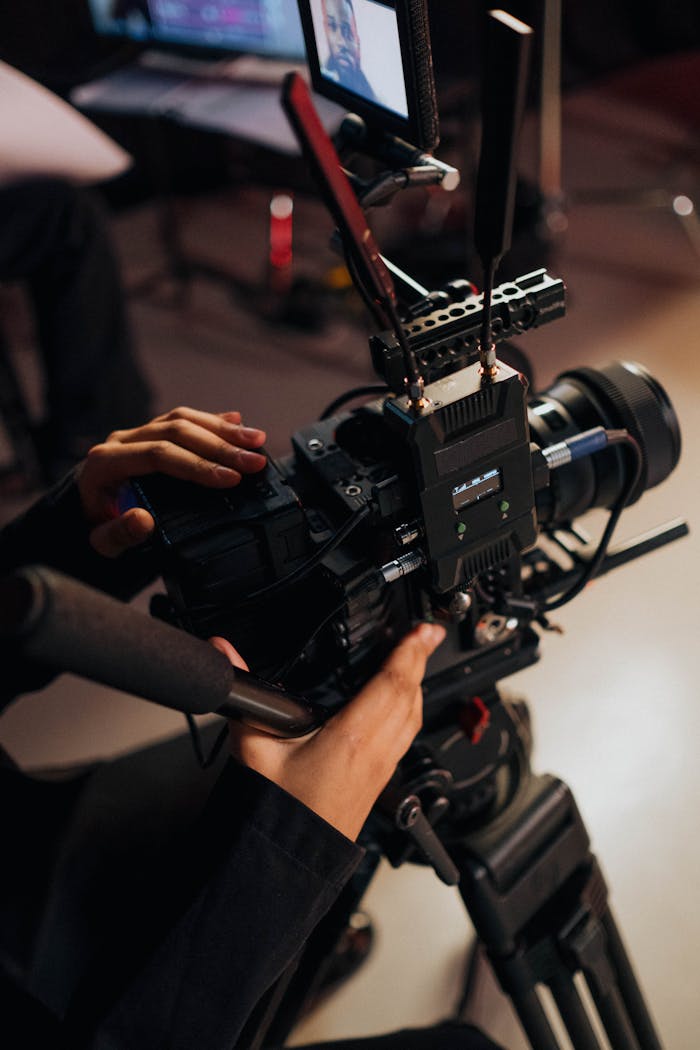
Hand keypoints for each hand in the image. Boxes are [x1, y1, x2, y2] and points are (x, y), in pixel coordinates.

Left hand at [76, 407, 266, 557]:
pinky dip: (212, 421)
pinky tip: (238, 423)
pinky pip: (183, 419)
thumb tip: (143, 521)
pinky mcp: (152, 432)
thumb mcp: (101, 542)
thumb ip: (118, 535)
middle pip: (175, 431)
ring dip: (222, 429)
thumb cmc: (96, 527)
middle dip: (220, 446)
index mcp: (106, 463)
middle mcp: (121, 441)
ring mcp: (137, 433)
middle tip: (254, 462)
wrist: (85, 512)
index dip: (197, 465)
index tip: (230, 479)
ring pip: (182, 419)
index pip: (158, 454)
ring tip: (255, 442)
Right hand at [211, 622, 445, 840]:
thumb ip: (243, 693)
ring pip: (414, 717)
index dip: (411, 651)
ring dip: (417, 684)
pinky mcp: (381, 780)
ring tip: (417, 659)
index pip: (392, 682)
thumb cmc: (278, 809)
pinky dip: (410, 710)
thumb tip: (223, 655)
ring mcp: (382, 768)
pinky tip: (401, 704)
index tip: (424, 630)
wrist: (292, 853)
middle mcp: (376, 751)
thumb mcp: (253, 744)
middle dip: (421, 659)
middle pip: (411, 695)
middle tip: (427, 633)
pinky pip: (406, 736)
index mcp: (353, 737)